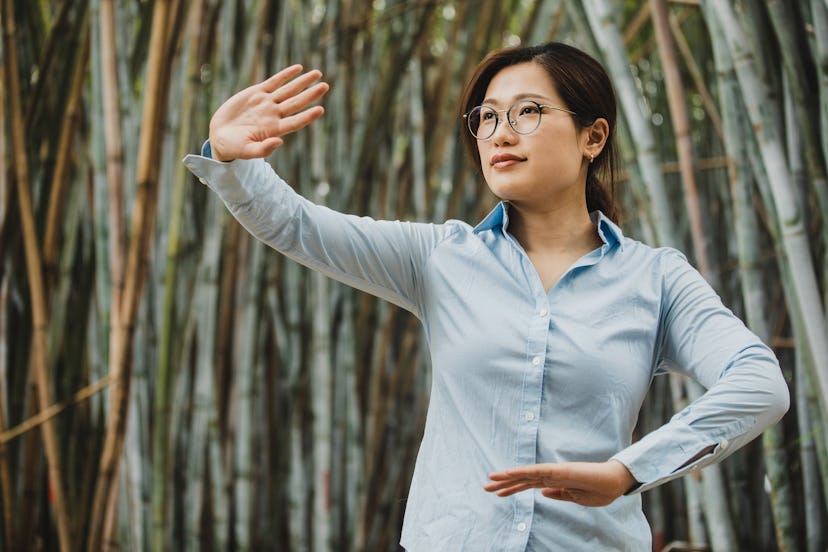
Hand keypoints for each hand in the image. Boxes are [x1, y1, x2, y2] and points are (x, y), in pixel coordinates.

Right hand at [208, 64, 328, 160]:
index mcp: (274, 130)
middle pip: (296, 103)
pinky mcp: (256, 93)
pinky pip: (274, 81)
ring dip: (303, 82)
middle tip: (326, 86)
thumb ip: (262, 150)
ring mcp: (266, 103)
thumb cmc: (234, 147)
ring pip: (289, 90)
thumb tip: (279, 142)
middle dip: (311, 94)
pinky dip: (286, 75)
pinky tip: (298, 68)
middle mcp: (274, 115)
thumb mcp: (246, 151)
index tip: (320, 109)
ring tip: (318, 74)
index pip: (295, 122)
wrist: (220, 136)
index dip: (308, 116)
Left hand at [484, 460, 636, 506]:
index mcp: (554, 483)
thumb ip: (559, 495)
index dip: (512, 488)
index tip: (497, 492)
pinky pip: (537, 471)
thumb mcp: (576, 498)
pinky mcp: (559, 471)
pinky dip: (522, 472)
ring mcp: (554, 472)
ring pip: (526, 474)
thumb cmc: (598, 489)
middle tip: (486, 486)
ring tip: (491, 479)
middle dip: (504, 483)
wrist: (614, 482)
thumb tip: (542, 494)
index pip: (528, 485)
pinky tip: (509, 473)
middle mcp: (551, 476)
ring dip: (507, 477)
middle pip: (522, 479)